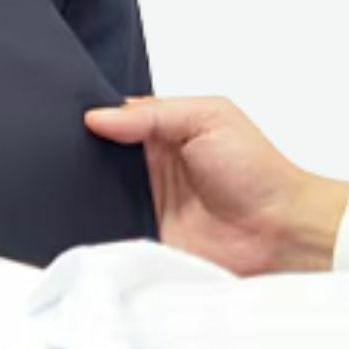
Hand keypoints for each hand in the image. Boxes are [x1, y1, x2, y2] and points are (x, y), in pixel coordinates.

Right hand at [85, 96, 348, 274]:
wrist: (280, 233)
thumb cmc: (257, 170)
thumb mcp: (208, 117)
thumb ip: (152, 113)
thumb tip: (96, 117)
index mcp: (161, 131)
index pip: (112, 117)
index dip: (92, 115)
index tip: (70, 115)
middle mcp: (147, 165)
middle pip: (96, 153)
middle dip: (81, 150)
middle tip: (68, 148)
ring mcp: (141, 201)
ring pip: (95, 189)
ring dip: (86, 185)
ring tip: (74, 179)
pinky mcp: (140, 235)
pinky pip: (106, 226)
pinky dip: (96, 221)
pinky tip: (88, 212)